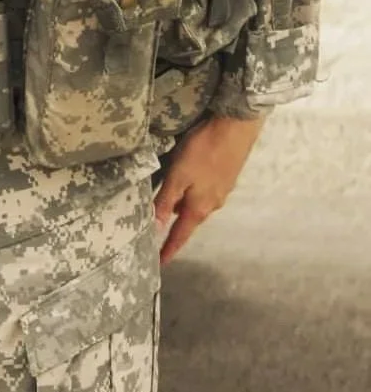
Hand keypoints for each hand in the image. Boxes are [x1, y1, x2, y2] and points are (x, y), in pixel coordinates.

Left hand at [152, 112, 264, 264]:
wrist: (236, 127)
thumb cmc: (203, 151)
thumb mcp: (177, 176)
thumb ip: (166, 202)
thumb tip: (155, 228)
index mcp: (199, 208)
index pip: (180, 235)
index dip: (169, 250)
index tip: (160, 264)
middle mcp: (212, 204)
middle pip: (188, 219)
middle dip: (174, 223)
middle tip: (156, 224)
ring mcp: (222, 191)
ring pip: (196, 203)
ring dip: (183, 203)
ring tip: (167, 197)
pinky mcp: (226, 177)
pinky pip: (204, 191)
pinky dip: (192, 191)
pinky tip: (186, 178)